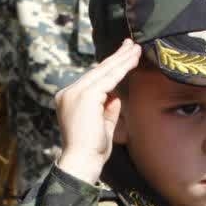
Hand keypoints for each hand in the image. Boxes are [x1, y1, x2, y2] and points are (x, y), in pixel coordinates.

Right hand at [54, 40, 141, 183]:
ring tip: (136, 49)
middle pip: (97, 71)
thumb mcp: (102, 125)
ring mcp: (75, 92)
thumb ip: (107, 108)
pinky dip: (122, 68)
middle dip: (116, 57)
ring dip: (122, 59)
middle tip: (131, 44)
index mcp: (69, 99)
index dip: (109, 68)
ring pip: (104, 71)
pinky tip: (133, 60)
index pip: (93, 80)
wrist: (82, 161)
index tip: (123, 57)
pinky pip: (109, 78)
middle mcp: (69, 93)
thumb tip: (116, 95)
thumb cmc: (92, 150)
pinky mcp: (85, 95)